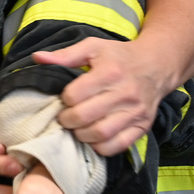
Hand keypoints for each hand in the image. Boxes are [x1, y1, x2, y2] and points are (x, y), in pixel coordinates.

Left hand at [33, 36, 168, 155]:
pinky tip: (94, 137)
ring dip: (82, 135)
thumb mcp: (93, 47)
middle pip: (85, 117)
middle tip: (65, 117)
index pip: (75, 95)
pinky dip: (101, 147)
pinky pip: (118, 146)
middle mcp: (125, 93)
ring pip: (100, 135)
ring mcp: (135, 112)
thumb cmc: (119, 56)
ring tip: (78, 127)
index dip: (64, 99)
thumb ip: (65, 54)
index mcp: (110, 72)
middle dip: (67, 120)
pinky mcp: (143, 126)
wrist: (155, 65)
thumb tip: (37, 58)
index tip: (64, 99)